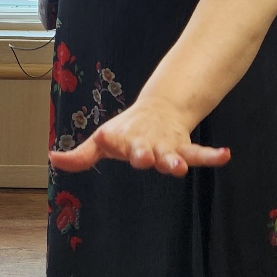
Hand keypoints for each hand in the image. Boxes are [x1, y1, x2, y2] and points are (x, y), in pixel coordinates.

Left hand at [48, 101, 228, 176]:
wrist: (159, 109)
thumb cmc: (126, 130)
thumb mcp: (102, 140)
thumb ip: (80, 156)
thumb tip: (52, 159)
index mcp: (123, 140)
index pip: (115, 141)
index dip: (111, 140)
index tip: (106, 138)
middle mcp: (145, 143)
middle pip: (144, 151)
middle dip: (143, 154)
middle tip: (143, 158)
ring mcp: (165, 146)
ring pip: (171, 155)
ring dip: (175, 161)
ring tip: (180, 168)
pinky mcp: (184, 148)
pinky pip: (199, 153)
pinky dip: (212, 155)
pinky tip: (225, 155)